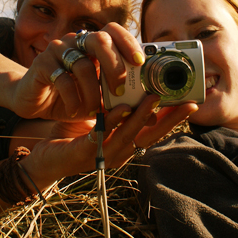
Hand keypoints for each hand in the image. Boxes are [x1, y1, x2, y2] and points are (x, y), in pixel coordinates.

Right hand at [9, 23, 143, 120]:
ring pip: (82, 64)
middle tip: (119, 91)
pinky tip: (76, 111)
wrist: (32, 100)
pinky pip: (62, 79)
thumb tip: (151, 116)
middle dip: (114, 65)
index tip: (140, 63)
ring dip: (92, 92)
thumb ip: (121, 103)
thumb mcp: (98, 100)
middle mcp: (75, 41)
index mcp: (92, 44)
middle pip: (100, 40)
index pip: (113, 31)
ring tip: (95, 111)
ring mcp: (57, 50)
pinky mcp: (41, 65)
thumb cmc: (69, 97)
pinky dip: (73, 98)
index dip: (128, 43)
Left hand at [21, 95, 198, 182]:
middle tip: (187, 102)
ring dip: (144, 116)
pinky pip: (103, 136)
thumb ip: (116, 104)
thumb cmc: (72, 135)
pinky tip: (121, 109)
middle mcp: (120, 152)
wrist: (44, 158)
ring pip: (130, 135)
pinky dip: (114, 122)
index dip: (174, 118)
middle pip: (151, 136)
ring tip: (155, 97)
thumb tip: (132, 78)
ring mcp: (104, 155)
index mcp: (126, 144)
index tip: (192, 103)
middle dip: (170, 119)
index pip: (156, 131)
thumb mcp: (99, 117)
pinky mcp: (86, 153)